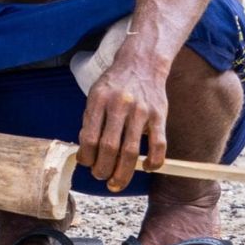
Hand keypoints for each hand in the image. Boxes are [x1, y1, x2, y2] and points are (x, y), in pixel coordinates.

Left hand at [78, 51, 169, 191]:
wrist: (142, 63)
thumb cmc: (115, 83)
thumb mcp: (96, 95)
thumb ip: (91, 120)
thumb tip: (85, 152)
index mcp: (99, 100)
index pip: (90, 137)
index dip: (86, 157)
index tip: (87, 164)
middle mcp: (120, 105)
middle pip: (109, 148)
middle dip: (102, 169)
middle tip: (100, 176)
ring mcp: (141, 110)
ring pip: (131, 151)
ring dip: (122, 173)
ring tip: (116, 182)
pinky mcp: (159, 115)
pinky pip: (158, 145)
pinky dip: (153, 161)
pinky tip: (147, 167)